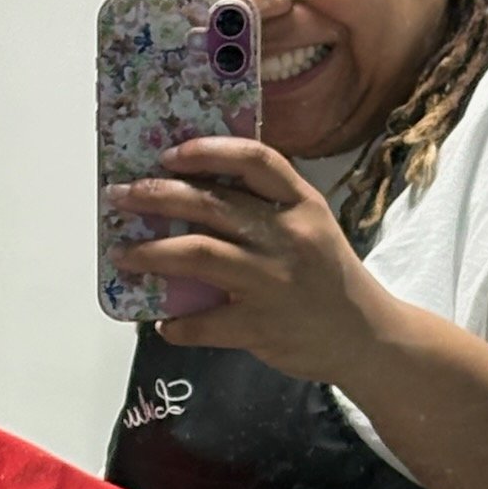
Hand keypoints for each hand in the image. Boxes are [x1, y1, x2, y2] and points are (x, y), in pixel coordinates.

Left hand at [106, 136, 384, 383]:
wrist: (368, 337)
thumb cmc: (328, 278)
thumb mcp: (311, 229)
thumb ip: (266, 210)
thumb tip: (191, 195)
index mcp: (301, 204)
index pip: (254, 159)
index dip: (207, 151)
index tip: (168, 154)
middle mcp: (288, 236)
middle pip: (210, 203)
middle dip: (156, 196)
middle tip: (120, 196)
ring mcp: (274, 281)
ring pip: (197, 254)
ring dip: (149, 253)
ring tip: (121, 253)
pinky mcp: (262, 325)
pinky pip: (204, 321)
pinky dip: (177, 324)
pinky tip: (163, 324)